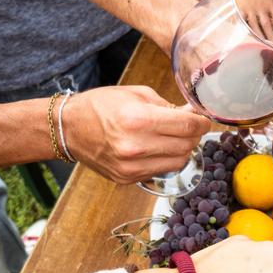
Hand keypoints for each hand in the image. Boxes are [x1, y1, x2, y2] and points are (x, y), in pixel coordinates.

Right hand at [63, 85, 209, 183]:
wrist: (68, 128)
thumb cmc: (101, 106)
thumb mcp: (137, 94)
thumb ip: (168, 106)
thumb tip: (193, 114)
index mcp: (138, 120)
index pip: (187, 126)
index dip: (202, 122)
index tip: (204, 119)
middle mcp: (136, 147)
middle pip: (186, 146)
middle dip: (194, 135)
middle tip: (190, 126)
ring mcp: (131, 166)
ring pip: (178, 162)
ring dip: (183, 149)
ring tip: (174, 137)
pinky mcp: (127, 178)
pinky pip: (161, 171)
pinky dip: (166, 160)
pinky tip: (157, 148)